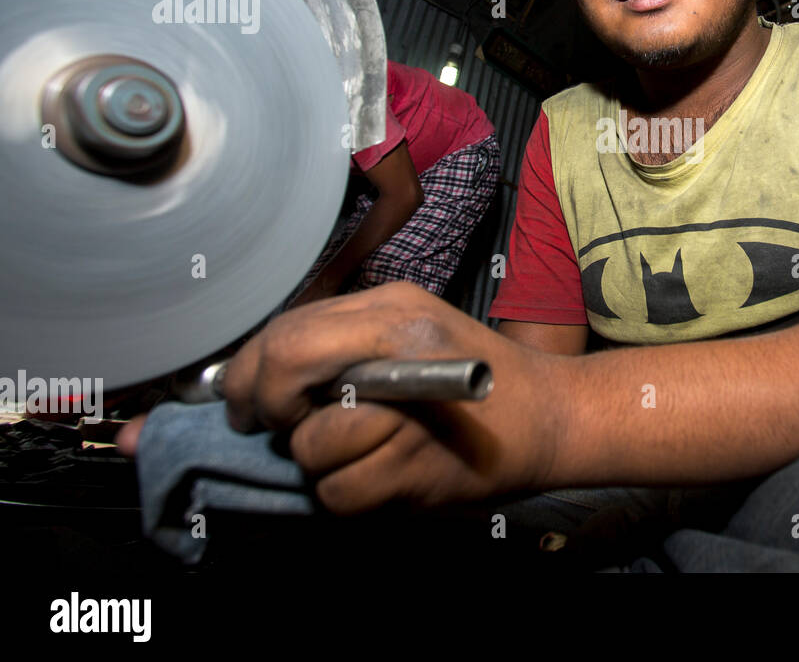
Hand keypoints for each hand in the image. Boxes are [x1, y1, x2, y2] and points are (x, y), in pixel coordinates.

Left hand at [223, 282, 570, 512]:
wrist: (552, 417)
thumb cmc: (477, 382)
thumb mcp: (411, 332)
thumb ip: (343, 340)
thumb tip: (259, 373)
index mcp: (392, 307)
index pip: (285, 332)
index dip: (250, 372)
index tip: (246, 400)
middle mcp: (398, 346)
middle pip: (283, 368)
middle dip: (268, 407)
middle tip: (281, 423)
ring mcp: (407, 408)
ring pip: (308, 444)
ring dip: (321, 460)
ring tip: (366, 448)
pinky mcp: (415, 465)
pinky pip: (338, 493)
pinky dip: (351, 492)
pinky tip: (387, 472)